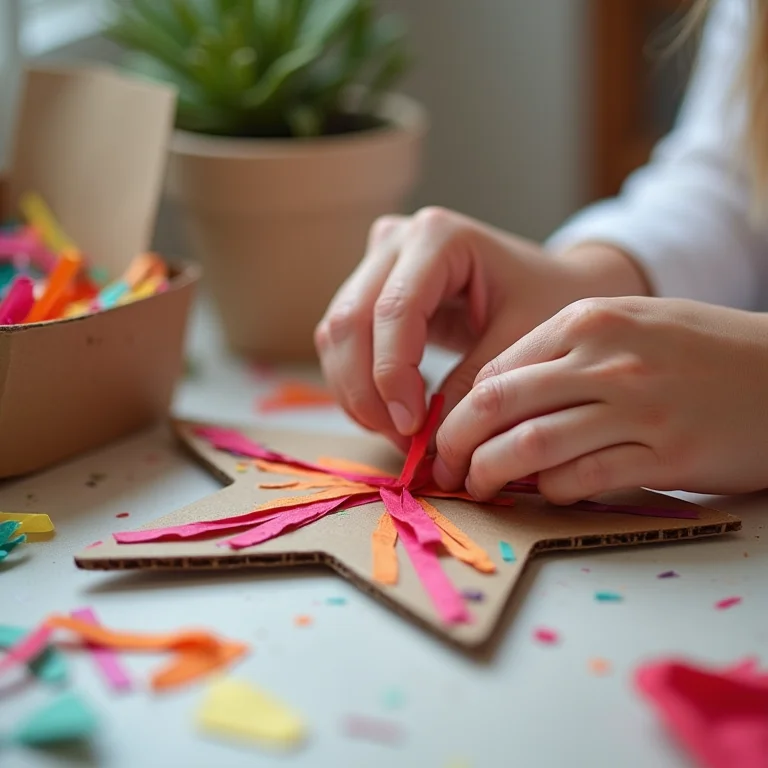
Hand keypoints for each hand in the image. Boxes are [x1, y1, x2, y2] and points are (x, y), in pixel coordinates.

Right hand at [315, 206, 646, 445]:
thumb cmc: (546, 303)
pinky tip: (388, 418)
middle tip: (403, 442)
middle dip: (368, 391)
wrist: (548, 285)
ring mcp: (376, 263)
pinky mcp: (368, 290)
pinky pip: (342, 344)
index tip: (413, 428)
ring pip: (335, 336)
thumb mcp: (522, 343)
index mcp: (438, 236)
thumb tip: (428, 443)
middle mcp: (395, 240)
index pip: (394, 311)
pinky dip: (358, 386)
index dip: (393, 375)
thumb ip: (473, 387)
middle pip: (350, 322)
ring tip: (399, 436)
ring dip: (358, 394)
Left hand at [433, 296, 767, 502]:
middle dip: (457, 443)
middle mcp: (606, 359)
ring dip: (490, 473)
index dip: (459, 409)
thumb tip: (494, 404)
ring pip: (529, 445)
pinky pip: (581, 478)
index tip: (448, 435)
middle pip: (498, 405)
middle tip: (445, 468)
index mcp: (589, 320)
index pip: (498, 370)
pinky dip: (549, 490)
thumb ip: (561, 358)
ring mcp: (636, 407)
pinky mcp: (666, 454)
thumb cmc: (698, 351)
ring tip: (479, 486)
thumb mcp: (626, 327)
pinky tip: (544, 492)